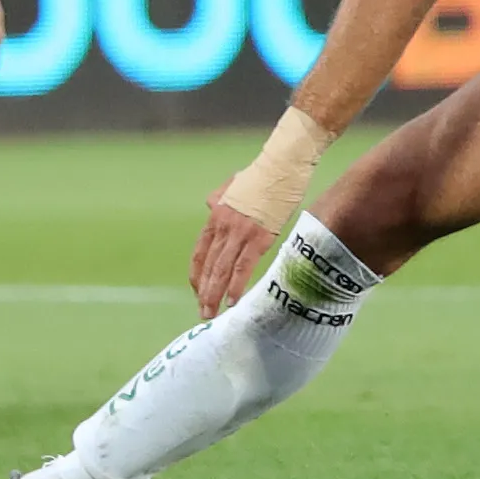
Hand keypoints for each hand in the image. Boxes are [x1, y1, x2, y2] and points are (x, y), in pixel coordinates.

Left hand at [188, 182, 277, 317]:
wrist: (281, 165)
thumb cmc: (263, 174)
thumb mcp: (234, 184)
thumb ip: (220, 196)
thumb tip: (211, 204)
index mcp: (216, 216)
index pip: (200, 252)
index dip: (197, 275)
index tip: (197, 292)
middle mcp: (223, 227)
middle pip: (208, 265)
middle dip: (204, 292)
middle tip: (203, 313)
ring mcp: (240, 232)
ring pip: (221, 269)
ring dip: (215, 294)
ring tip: (212, 314)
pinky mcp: (258, 237)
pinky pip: (242, 267)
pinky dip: (235, 285)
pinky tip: (232, 300)